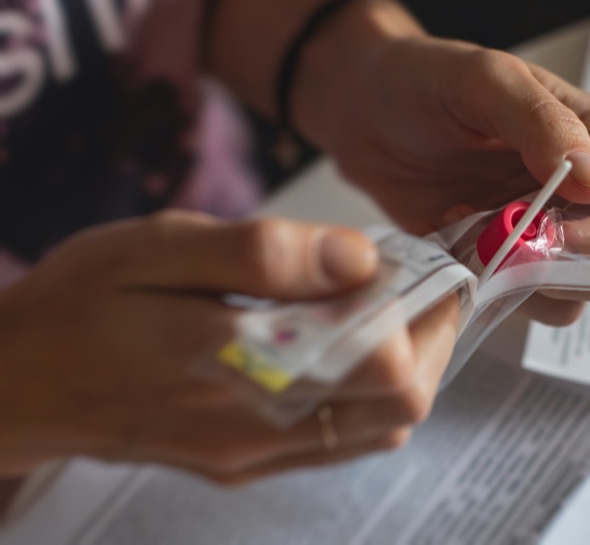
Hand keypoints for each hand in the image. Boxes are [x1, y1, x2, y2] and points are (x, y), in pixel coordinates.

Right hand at [0, 211, 457, 484]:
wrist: (19, 381)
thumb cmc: (81, 302)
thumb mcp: (159, 247)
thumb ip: (263, 253)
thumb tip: (358, 258)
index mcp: (238, 365)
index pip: (384, 366)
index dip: (425, 312)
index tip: (418, 264)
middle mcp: (256, 427)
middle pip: (400, 406)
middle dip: (427, 340)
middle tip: (408, 283)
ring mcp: (253, 453)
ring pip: (381, 429)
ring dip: (403, 366)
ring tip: (376, 307)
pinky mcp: (245, 462)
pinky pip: (341, 440)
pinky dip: (367, 393)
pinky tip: (341, 345)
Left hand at [293, 0, 589, 323]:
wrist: (364, 113)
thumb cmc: (427, 81)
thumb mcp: (487, 81)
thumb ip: (546, 126)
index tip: (561, 234)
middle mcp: (587, 197)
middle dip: (583, 271)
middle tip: (519, 245)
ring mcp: (546, 236)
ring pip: (579, 296)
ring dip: (532, 282)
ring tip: (477, 231)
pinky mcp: (504, 264)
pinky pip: (524, 303)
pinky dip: (494, 288)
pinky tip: (459, 240)